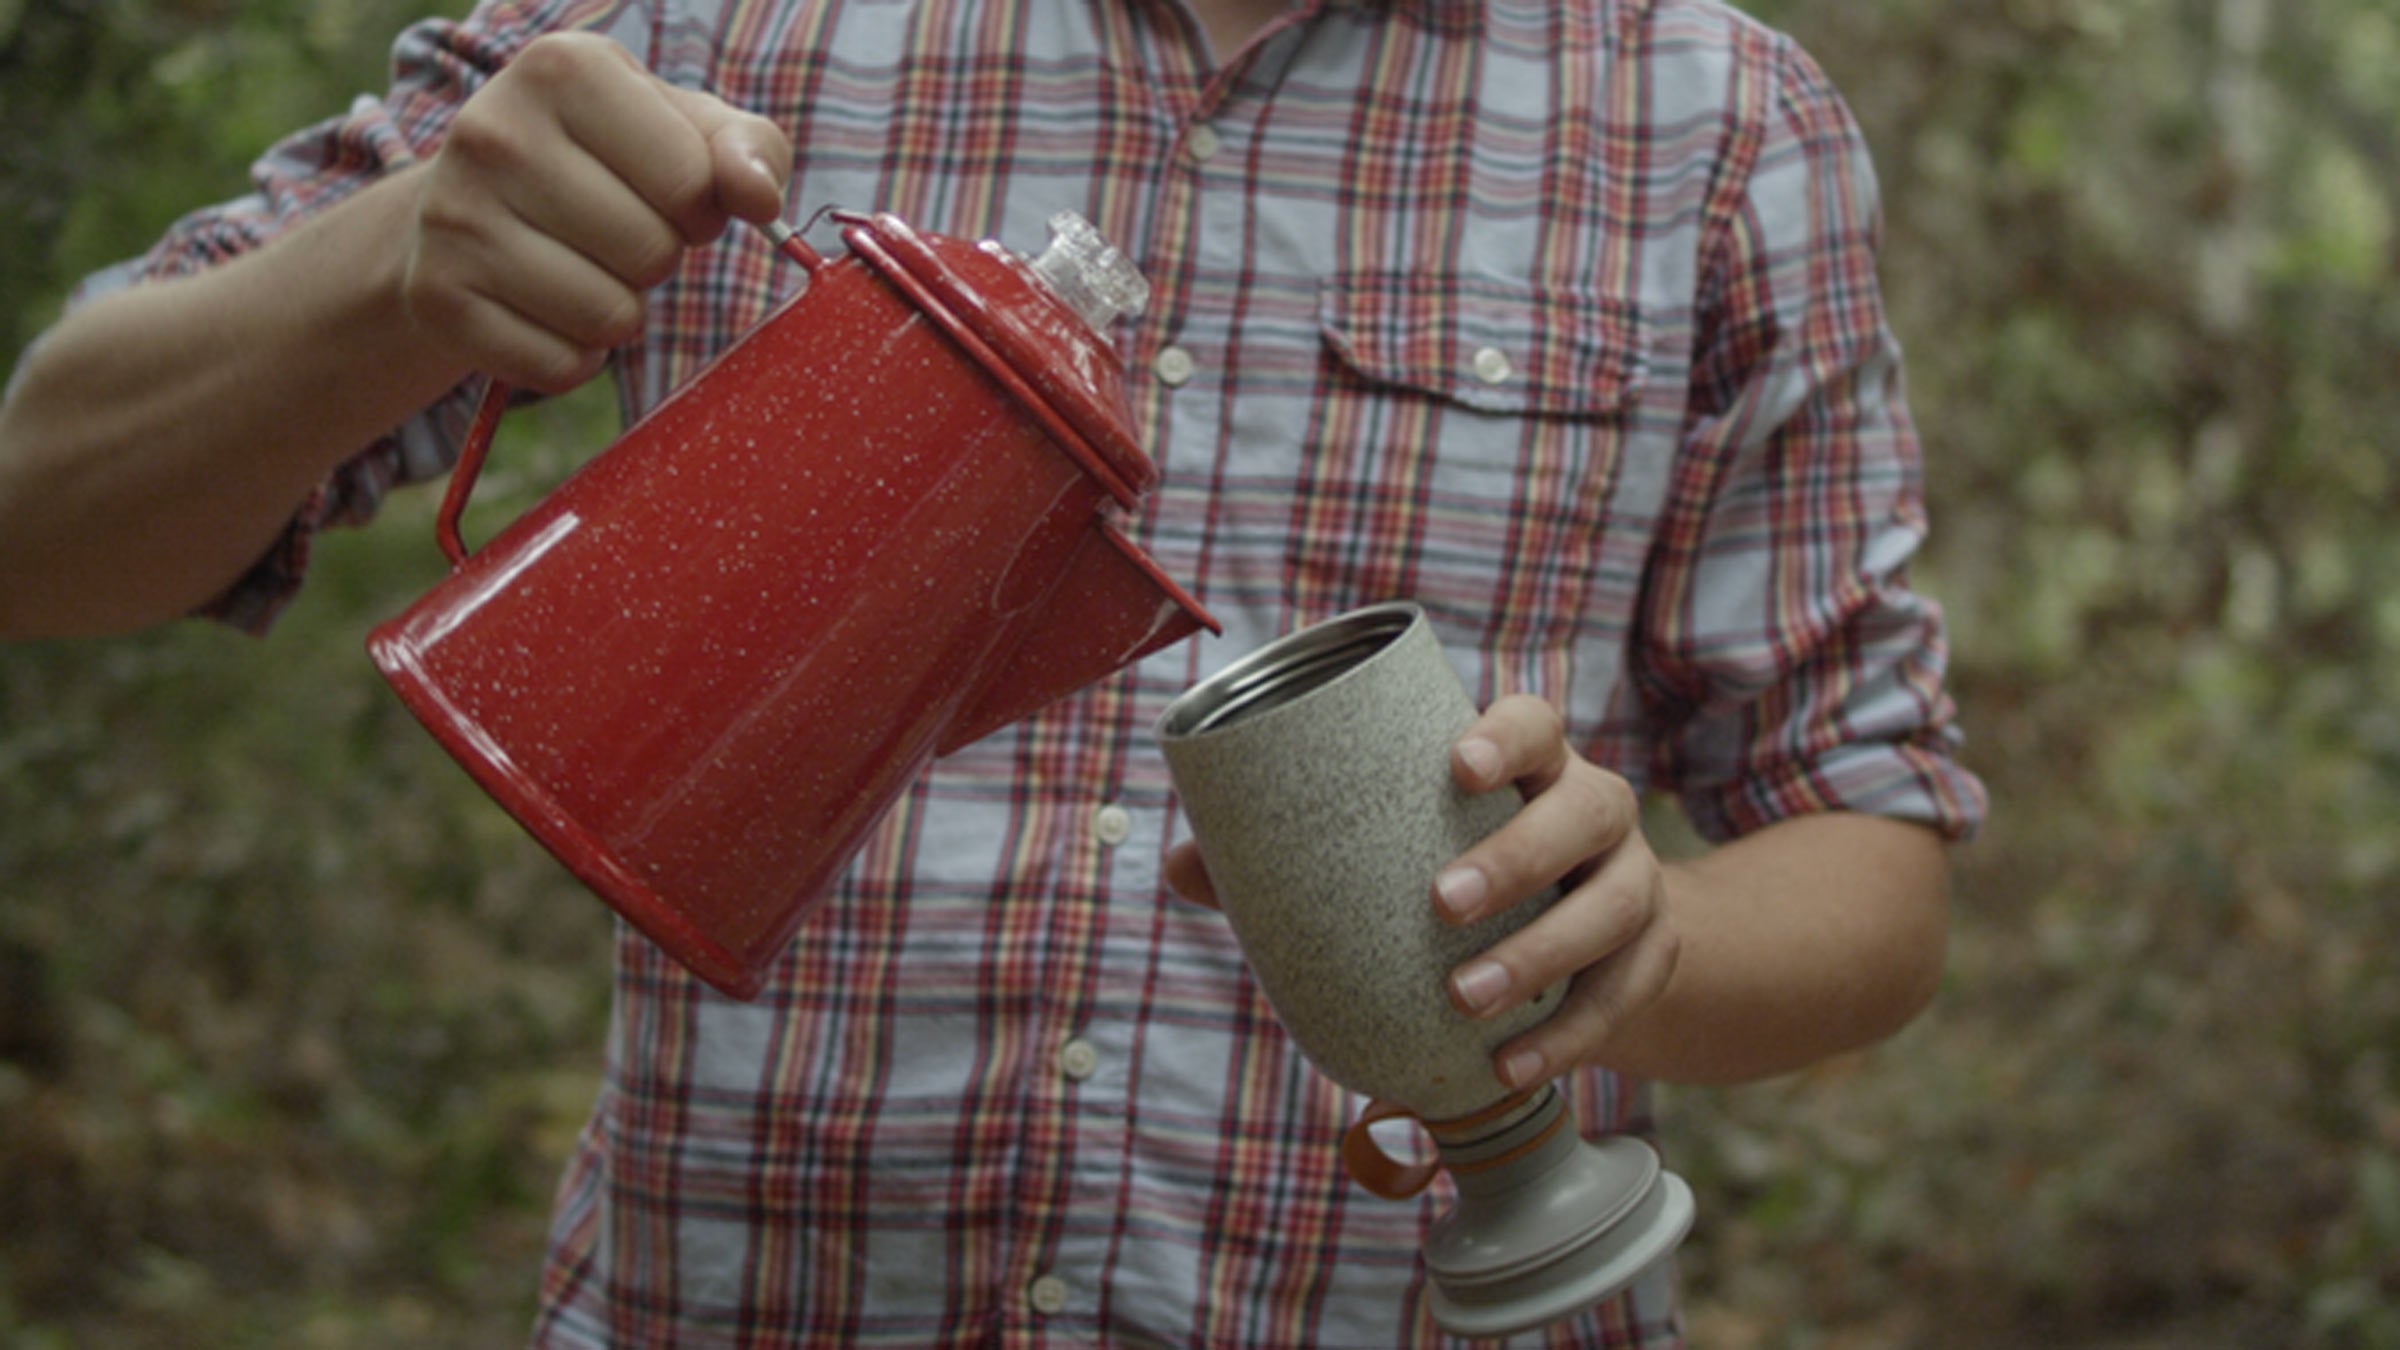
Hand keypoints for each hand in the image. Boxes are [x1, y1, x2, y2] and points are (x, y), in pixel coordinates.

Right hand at [399, 33, 792, 391]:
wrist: (469, 209)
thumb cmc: (602, 163)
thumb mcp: (680, 128)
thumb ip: (748, 148)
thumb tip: (761, 197)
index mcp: (560, 68)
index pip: (691, 179)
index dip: (700, 206)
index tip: (668, 194)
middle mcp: (492, 131)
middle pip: (653, 251)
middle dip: (658, 258)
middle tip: (616, 233)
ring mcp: (455, 217)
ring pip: (610, 316)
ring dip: (621, 312)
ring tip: (583, 268)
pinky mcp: (437, 298)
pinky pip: (561, 365)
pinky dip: (574, 355)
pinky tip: (544, 309)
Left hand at [1160, 693, 1683, 1090]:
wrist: (1588, 941)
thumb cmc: (1460, 872)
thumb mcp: (1399, 854)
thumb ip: (1288, 857)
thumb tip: (1179, 866)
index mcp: (1531, 765)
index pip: (1535, 721)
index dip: (1505, 735)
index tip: (1457, 765)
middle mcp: (1595, 809)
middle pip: (1584, 810)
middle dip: (1516, 854)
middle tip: (1442, 905)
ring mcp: (1635, 882)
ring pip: (1612, 905)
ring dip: (1541, 954)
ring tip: (1468, 999)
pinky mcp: (1653, 958)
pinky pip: (1621, 997)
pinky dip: (1566, 1037)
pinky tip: (1507, 1067)